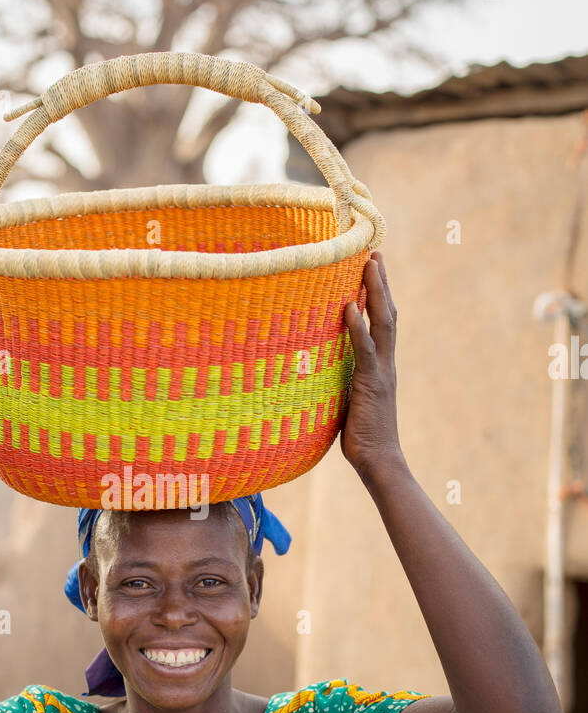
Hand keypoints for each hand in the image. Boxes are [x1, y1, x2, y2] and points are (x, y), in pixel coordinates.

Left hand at [339, 252, 405, 482]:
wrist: (378, 459)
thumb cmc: (361, 434)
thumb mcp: (351, 398)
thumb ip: (345, 379)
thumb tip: (326, 369)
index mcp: (381, 365)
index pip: (383, 322)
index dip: (380, 295)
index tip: (374, 268)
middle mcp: (386, 362)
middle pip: (387, 313)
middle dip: (381, 283)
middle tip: (374, 253)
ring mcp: (381, 371)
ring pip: (382, 323)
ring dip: (375, 292)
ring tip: (368, 265)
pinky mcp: (371, 384)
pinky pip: (364, 350)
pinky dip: (357, 327)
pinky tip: (348, 307)